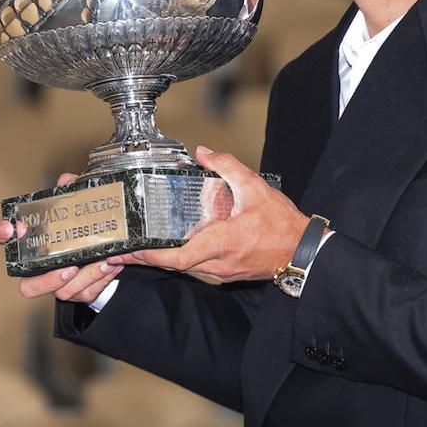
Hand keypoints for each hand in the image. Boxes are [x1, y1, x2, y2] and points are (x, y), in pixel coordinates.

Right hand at [0, 172, 122, 302]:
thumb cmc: (83, 226)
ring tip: (102, 261)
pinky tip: (111, 264)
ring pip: (63, 292)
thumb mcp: (80, 205)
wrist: (108, 247)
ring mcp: (59, 283)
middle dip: (47, 281)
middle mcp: (42, 268)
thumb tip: (68, 181)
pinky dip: (100, 278)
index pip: (4, 238)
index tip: (12, 227)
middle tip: (69, 267)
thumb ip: (73, 191)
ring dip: (85, 278)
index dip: (1, 233)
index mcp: (34, 243)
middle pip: (28, 287)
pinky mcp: (79, 292)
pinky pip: (86, 293)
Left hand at [115, 146, 309, 281]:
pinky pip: (197, 268)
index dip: (151, 256)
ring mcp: (222, 272)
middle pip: (175, 266)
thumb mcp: (255, 188)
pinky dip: (180, 259)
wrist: (302, 250)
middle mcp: (218, 264)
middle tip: (124, 249)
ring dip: (162, 260)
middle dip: (147, 258)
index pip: (178, 258)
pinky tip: (171, 247)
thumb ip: (228, 167)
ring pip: (185, 269)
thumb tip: (204, 153)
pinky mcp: (226, 274)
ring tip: (140, 247)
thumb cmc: (281, 224)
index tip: (131, 250)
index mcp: (222, 243)